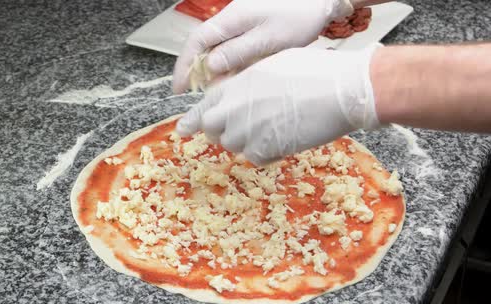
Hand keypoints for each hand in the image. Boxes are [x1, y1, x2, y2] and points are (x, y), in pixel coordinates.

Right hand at [172, 0, 354, 93]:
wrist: (320, 1)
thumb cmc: (299, 15)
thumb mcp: (268, 38)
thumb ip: (238, 52)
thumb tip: (209, 66)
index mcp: (231, 19)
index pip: (196, 42)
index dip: (184, 66)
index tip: (179, 89)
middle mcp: (230, 21)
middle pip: (203, 48)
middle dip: (197, 73)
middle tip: (200, 98)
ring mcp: (240, 26)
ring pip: (217, 52)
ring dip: (214, 74)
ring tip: (218, 96)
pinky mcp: (251, 32)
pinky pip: (233, 52)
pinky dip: (230, 69)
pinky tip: (236, 83)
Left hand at [175, 45, 381, 165]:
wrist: (343, 90)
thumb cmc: (315, 72)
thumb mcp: (273, 67)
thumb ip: (247, 84)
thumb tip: (237, 96)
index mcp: (237, 84)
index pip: (203, 107)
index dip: (192, 121)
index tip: (182, 130)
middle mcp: (236, 108)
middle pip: (211, 130)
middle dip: (221, 132)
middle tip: (243, 129)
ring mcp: (249, 130)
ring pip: (233, 146)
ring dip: (247, 142)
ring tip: (273, 127)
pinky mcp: (265, 148)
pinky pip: (255, 158)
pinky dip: (265, 153)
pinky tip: (283, 139)